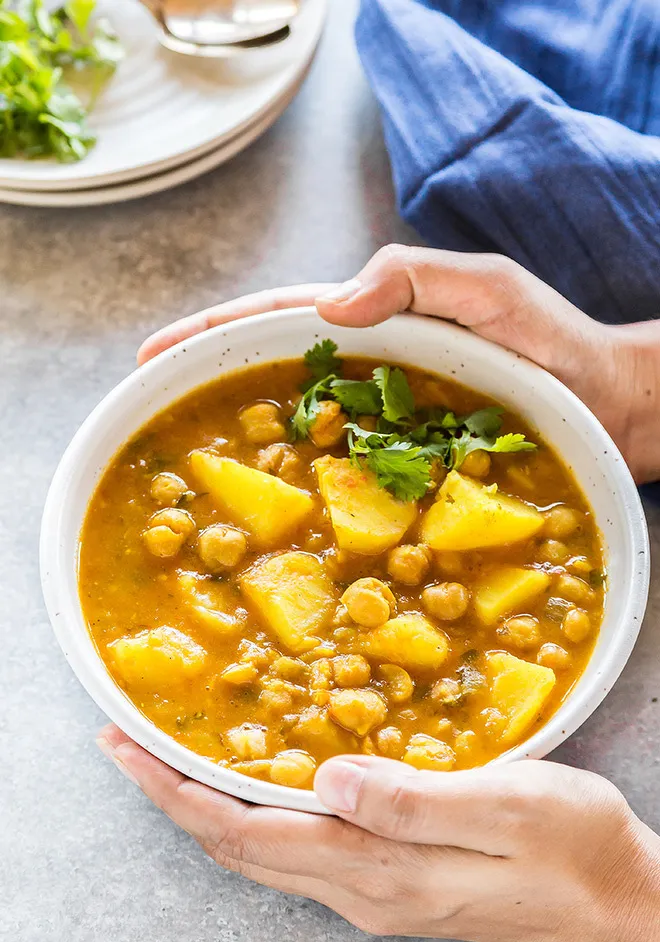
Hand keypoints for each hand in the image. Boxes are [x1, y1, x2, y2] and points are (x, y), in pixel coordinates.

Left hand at [97, 724, 659, 941]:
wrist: (625, 906)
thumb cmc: (578, 850)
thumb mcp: (509, 809)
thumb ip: (415, 799)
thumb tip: (328, 778)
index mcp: (381, 871)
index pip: (249, 833)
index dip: (179, 792)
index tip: (127, 749)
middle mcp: (365, 892)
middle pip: (242, 848)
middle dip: (175, 797)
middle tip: (128, 745)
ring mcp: (378, 895)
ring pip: (265, 853)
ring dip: (210, 807)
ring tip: (173, 760)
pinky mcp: (396, 885)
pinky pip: (299, 850)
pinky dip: (257, 815)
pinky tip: (260, 785)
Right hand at [139, 247, 659, 481]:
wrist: (607, 409)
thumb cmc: (553, 343)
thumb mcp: (489, 289)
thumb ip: (417, 278)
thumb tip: (332, 310)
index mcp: (375, 323)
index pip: (277, 320)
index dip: (213, 333)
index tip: (154, 353)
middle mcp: (368, 377)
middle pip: (272, 376)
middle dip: (209, 384)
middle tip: (148, 404)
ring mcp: (384, 428)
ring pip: (298, 433)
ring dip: (244, 446)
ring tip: (189, 472)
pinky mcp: (408, 473)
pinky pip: (343, 483)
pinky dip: (303, 498)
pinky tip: (275, 521)